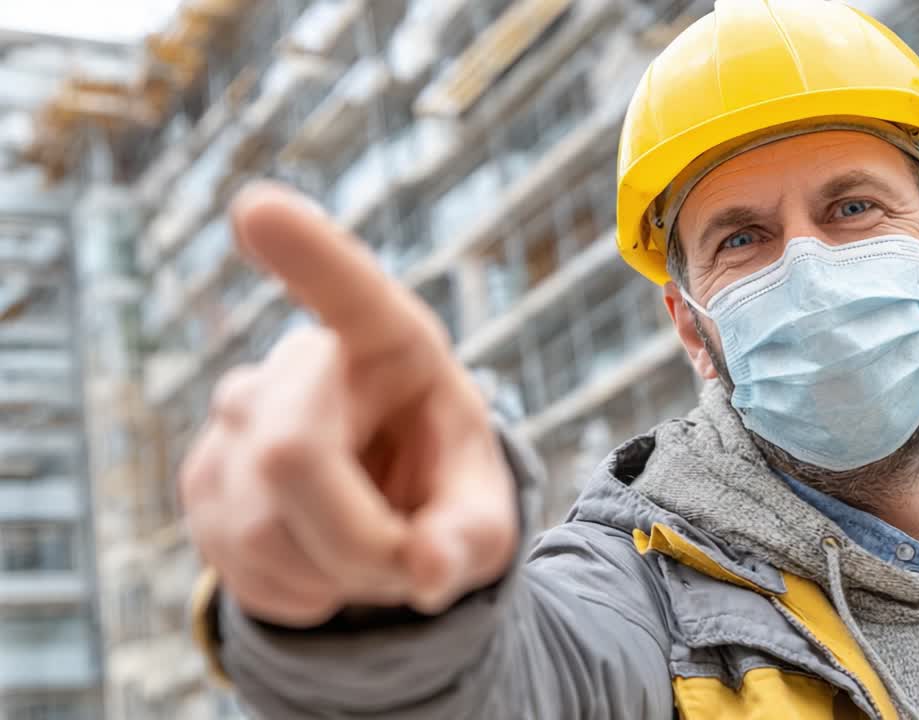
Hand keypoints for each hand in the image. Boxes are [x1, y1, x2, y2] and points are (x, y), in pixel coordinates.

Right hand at [180, 182, 517, 626]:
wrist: (389, 523)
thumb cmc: (445, 494)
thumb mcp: (483, 519)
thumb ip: (468, 540)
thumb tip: (428, 572)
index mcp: (391, 345)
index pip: (351, 292)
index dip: (308, 254)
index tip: (257, 207)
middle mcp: (305, 364)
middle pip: (293, 456)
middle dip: (358, 543)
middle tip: (411, 567)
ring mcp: (239, 419)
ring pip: (261, 527)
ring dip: (332, 575)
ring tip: (369, 550)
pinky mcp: (202, 477)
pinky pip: (237, 567)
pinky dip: (298, 592)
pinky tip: (324, 562)